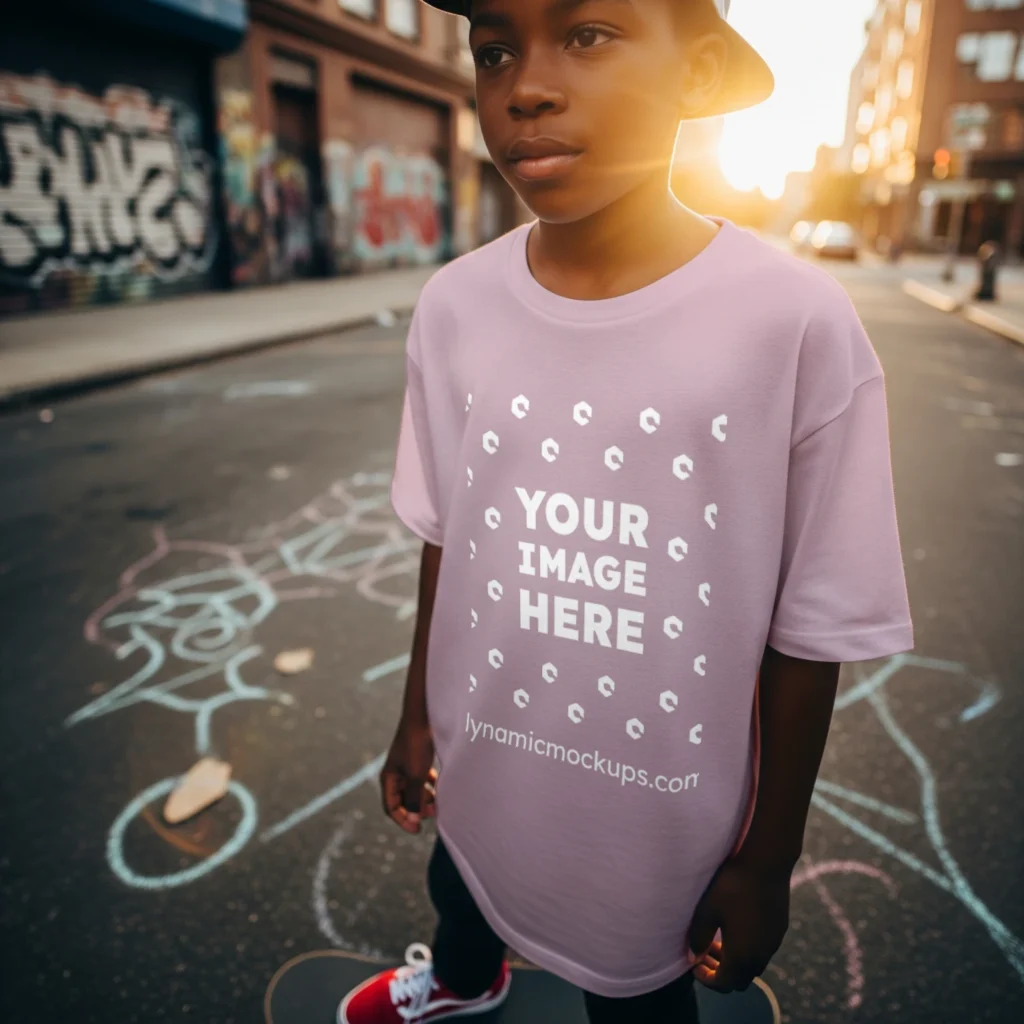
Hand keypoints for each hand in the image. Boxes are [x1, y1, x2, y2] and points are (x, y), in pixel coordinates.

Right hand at [380, 718, 436, 833]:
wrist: (423, 717)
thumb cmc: (416, 745)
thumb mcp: (416, 775)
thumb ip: (414, 798)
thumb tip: (414, 819)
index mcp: (388, 778)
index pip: (391, 808)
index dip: (403, 820)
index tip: (418, 828)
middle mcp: (395, 774)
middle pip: (402, 801)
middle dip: (416, 809)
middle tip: (434, 814)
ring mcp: (405, 767)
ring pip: (413, 790)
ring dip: (424, 799)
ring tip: (439, 803)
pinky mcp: (416, 759)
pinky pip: (421, 780)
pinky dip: (429, 786)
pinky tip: (439, 786)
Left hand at [687, 857, 790, 992]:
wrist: (766, 863)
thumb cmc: (732, 885)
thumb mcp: (707, 910)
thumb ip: (698, 937)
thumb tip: (693, 956)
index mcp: (742, 956)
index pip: (724, 983)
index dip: (707, 979)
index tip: (694, 965)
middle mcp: (761, 955)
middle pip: (740, 979)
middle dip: (720, 972)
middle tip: (703, 955)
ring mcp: (773, 943)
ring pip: (753, 966)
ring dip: (734, 961)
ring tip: (716, 942)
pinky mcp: (780, 929)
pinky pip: (763, 950)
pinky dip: (747, 950)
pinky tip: (735, 928)